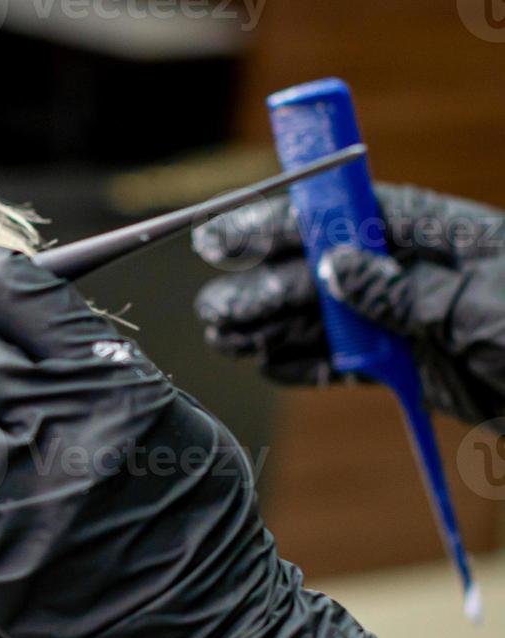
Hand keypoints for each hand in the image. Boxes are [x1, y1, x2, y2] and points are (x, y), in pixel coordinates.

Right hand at [193, 183, 504, 428]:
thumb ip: (402, 288)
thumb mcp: (478, 305)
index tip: (230, 234)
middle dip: (265, 283)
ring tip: (223, 335)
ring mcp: (410, 320)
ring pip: (324, 316)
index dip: (286, 220)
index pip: (349, 214)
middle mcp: (417, 273)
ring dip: (270, 324)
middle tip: (215, 305)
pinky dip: (301, 363)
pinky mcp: (410, 366)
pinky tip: (264, 361)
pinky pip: (343, 361)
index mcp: (441, 237)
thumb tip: (333, 267)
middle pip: (324, 268)